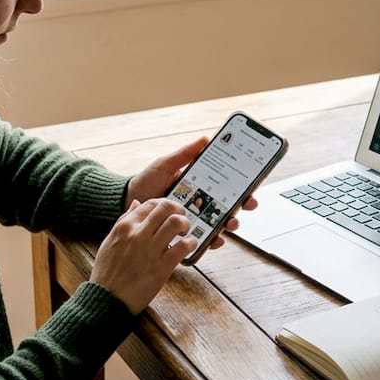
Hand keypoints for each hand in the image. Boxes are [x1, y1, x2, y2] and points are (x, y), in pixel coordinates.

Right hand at [90, 198, 195, 313]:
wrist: (108, 299)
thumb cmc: (107, 273)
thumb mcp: (110, 241)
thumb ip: (124, 220)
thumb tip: (136, 204)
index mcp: (125, 226)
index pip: (150, 203)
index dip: (164, 204)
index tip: (169, 211)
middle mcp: (138, 234)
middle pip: (166, 208)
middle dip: (178, 209)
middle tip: (181, 217)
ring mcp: (151, 249)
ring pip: (176, 222)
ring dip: (185, 224)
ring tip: (185, 232)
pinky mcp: (162, 266)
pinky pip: (183, 246)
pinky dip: (190, 243)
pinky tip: (189, 246)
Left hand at [124, 136, 259, 250]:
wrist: (128, 203)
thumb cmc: (146, 182)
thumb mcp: (165, 165)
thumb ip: (184, 154)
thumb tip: (205, 139)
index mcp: (199, 186)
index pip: (226, 186)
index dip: (242, 186)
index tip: (252, 185)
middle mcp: (200, 204)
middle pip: (228, 206)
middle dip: (242, 206)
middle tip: (247, 204)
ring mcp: (193, 220)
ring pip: (219, 224)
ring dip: (229, 224)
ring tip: (230, 222)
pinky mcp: (184, 235)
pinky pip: (203, 240)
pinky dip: (212, 241)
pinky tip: (215, 239)